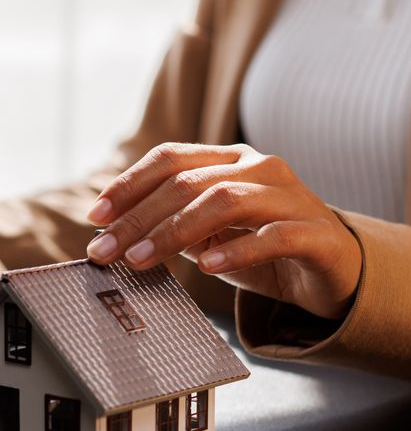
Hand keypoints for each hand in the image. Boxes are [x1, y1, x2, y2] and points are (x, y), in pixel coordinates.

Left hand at [85, 143, 361, 319]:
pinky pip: (272, 235)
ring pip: (224, 201)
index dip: (129, 184)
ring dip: (173, 232)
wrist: (334, 271)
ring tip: (140, 260)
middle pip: (188, 183)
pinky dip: (236, 249)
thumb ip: (174, 228)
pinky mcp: (315, 233)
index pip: (171, 159)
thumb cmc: (267, 249)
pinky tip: (206, 266)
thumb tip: (115, 236)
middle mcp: (261, 168)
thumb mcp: (212, 235)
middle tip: (105, 250)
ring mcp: (291, 197)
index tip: (95, 215)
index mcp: (233, 160)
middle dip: (138, 217)